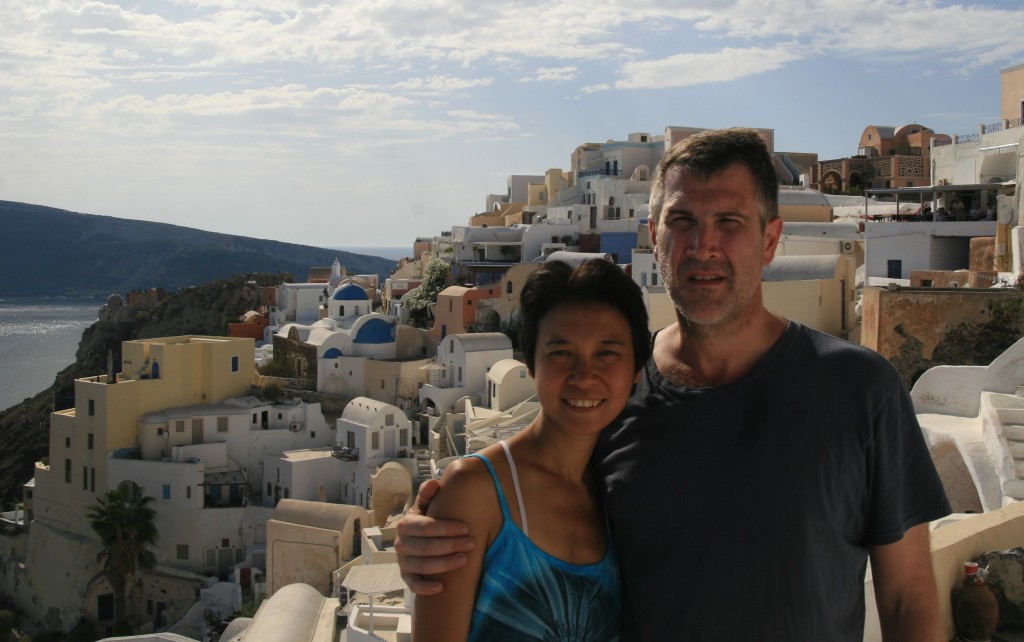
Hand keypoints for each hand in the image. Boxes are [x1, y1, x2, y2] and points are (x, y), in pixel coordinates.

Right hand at [395, 479, 474, 594]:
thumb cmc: (424, 522)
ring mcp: (403, 562)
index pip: (426, 527)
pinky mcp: (406, 577)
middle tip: (471, 544)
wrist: (414, 541)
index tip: (466, 528)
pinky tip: (441, 587)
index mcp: (405, 524)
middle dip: (450, 545)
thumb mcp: (424, 507)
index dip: (446, 528)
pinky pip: (413, 585)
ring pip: (423, 566)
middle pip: (426, 547)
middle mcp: (401, 544)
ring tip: (465, 560)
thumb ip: (427, 495)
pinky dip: (425, 588)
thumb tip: (434, 483)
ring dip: (444, 564)